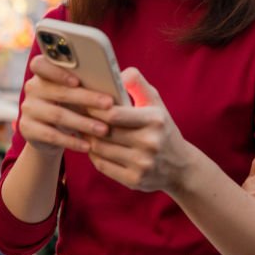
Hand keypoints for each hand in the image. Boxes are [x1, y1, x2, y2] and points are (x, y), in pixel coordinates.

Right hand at [19, 55, 112, 153]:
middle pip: (58, 92)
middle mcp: (32, 88)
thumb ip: (89, 82)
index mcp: (43, 72)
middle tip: (109, 105)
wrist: (50, 134)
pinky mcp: (28, 129)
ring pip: (57, 115)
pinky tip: (88, 146)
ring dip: (83, 123)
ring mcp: (28, 109)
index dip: (57, 71)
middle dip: (86, 98)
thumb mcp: (78, 92)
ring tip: (104, 130)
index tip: (78, 79)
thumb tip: (121, 79)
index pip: (40, 64)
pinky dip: (72, 141)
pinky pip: (51, 136)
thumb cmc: (73, 105)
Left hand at [87, 67, 194, 192]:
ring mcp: (142, 164)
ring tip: (80, 128)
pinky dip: (93, 155)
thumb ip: (137, 83)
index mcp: (154, 120)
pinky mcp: (134, 180)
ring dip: (87, 138)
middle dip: (87, 123)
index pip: (115, 114)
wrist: (180, 166)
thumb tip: (117, 74)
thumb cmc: (161, 128)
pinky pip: (102, 165)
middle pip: (105, 132)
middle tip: (74, 114)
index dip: (94, 108)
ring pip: (100, 149)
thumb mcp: (155, 102)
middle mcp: (149, 143)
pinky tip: (91, 146)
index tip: (82, 101)